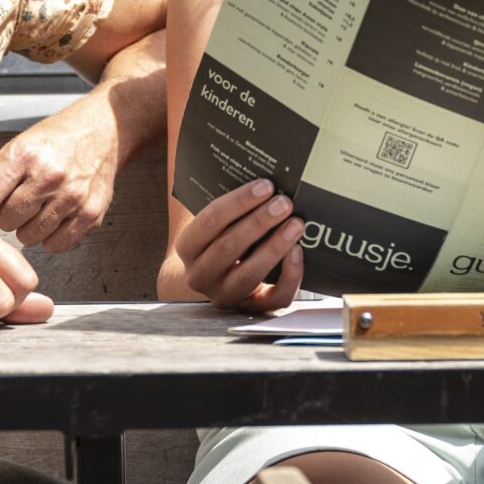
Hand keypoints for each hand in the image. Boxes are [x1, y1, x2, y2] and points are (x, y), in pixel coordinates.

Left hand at [0, 108, 119, 251]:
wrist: (104, 130)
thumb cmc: (55, 141)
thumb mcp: (14, 150)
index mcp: (25, 156)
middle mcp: (50, 175)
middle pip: (6, 222)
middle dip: (6, 217)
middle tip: (18, 202)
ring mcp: (73, 196)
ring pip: (30, 238)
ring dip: (28, 229)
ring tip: (39, 208)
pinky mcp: (92, 213)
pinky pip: (57, 246)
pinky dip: (52, 238)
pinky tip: (56, 218)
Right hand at [172, 178, 303, 311]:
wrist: (211, 277)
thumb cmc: (216, 238)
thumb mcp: (211, 222)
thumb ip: (227, 203)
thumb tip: (260, 174)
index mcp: (186, 248)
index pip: (209, 221)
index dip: (238, 202)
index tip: (265, 186)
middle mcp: (200, 275)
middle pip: (229, 247)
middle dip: (260, 222)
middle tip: (284, 202)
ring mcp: (224, 295)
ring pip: (250, 274)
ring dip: (274, 247)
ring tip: (295, 224)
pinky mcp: (250, 309)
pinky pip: (273, 298)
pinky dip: (289, 276)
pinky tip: (297, 252)